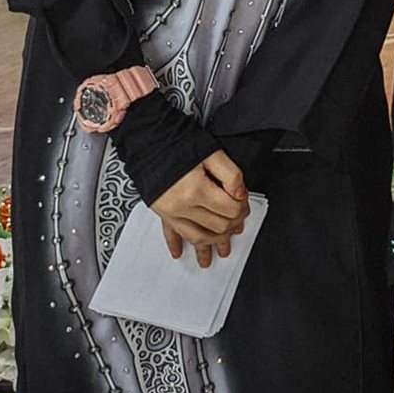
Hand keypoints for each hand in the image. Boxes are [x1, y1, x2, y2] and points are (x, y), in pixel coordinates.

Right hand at [152, 149, 247, 268]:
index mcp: (197, 189)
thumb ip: (231, 175)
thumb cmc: (178, 143)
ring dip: (211, 245)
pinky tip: (179, 253)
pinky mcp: (161, 212)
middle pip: (216, 226)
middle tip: (240, 221)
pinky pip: (169, 233)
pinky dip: (176, 244)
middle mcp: (182, 205)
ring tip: (221, 252)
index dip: (243, 207)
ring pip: (196, 237)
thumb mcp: (213, 153)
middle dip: (232, 226)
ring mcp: (170, 211)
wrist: (149, 140)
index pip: (230, 209)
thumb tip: (241, 195)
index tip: (244, 202)